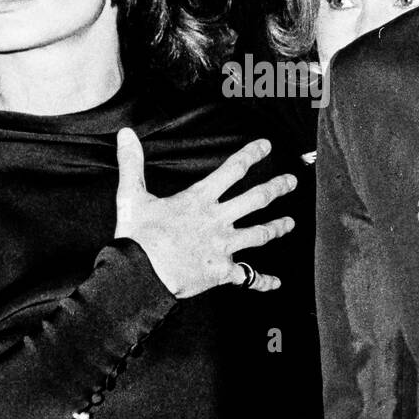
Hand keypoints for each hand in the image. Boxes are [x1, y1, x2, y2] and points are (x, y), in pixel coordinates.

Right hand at [114, 129, 296, 298]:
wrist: (139, 274)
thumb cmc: (137, 237)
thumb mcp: (131, 195)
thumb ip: (132, 163)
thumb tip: (126, 135)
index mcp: (199, 199)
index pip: (232, 170)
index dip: (251, 155)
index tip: (266, 145)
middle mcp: (217, 220)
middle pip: (256, 199)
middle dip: (276, 188)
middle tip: (292, 181)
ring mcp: (223, 246)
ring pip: (259, 235)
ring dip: (277, 228)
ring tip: (290, 224)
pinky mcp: (222, 272)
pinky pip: (248, 277)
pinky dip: (263, 281)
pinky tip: (276, 283)